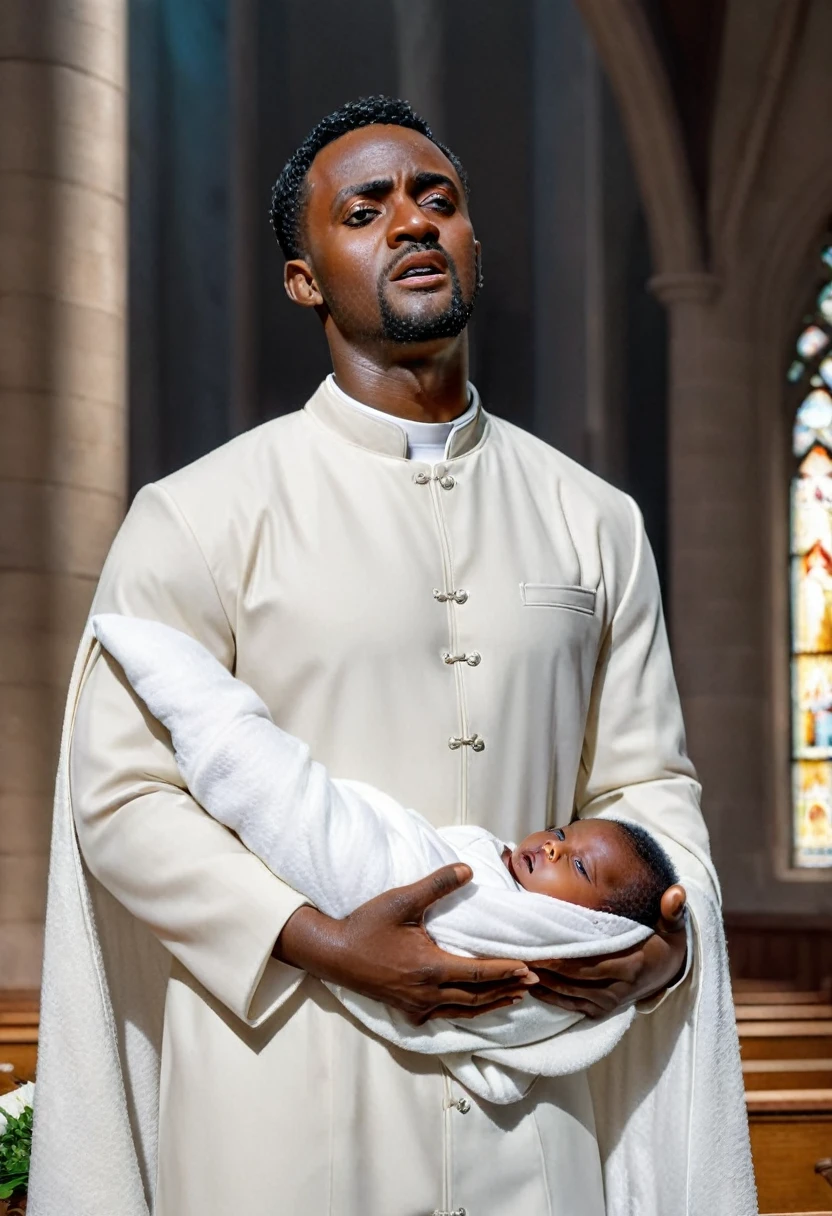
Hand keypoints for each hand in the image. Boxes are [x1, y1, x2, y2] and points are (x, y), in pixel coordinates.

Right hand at [274, 863, 538, 1025]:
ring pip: (463, 1011)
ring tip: (514, 999)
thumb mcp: (402, 899)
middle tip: (533, 984)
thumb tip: (468, 869)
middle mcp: (427, 993)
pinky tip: (473, 1009)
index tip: (529, 968)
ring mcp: (417, 1005)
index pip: (478, 972)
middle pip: (477, 996)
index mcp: (430, 967)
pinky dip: (465, 1013)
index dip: (506, 971)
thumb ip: (437, 885)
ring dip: (491, 1005)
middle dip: (506, 989)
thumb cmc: (367, 924)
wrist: (333, 953)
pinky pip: (444, 1016)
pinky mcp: (407, 1010)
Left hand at [528, 884, 687, 1018]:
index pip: (586, 964)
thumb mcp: (672, 926)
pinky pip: (570, 1006)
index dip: (558, 959)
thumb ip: (672, 910)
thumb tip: (676, 892)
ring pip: (567, 995)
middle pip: (570, 980)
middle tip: (515, 954)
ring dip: (541, 983)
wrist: (670, 973)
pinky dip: (549, 997)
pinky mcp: (601, 1010)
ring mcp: (608, 1002)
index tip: (533, 948)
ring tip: (516, 967)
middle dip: (542, 968)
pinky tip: (530, 985)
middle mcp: (617, 989)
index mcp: (629, 966)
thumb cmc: (664, 943)